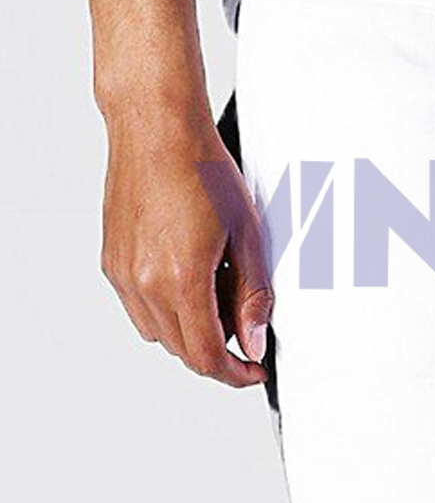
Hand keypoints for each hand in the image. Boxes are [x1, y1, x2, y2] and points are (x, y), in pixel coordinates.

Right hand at [99, 96, 272, 388]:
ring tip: (218, 294)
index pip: (206, 356)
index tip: (252, 370)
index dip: (234, 373)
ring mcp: (123, 273)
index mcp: (181, 279)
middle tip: (245, 328)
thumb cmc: (202, 169)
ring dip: (191, 331)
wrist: (157, 128)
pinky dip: (167, 309)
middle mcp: (144, 282)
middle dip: (218, 351)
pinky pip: (139, 307)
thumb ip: (252, 295)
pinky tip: (189, 278)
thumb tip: (254, 338)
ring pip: (158, 332)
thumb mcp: (247, 236)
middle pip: (182, 350)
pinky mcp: (112, 261)